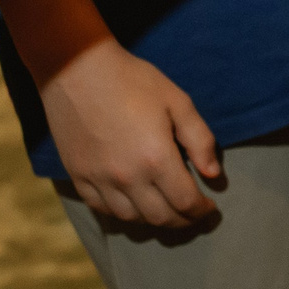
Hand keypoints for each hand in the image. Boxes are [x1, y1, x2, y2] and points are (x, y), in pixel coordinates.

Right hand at [39, 38, 221, 226]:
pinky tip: (134, 204)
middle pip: (160, 217)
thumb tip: (214, 175)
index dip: (202, 211)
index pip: (186, 202)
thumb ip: (200, 140)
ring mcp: (98, 178)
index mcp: (156, 159)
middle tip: (193, 214)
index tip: (210, 208)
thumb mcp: (178, 102)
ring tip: (166, 210)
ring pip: (131, 218)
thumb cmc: (133, 80)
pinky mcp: (77, 175)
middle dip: (183, 220)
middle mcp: (126, 177)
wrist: (75, 68)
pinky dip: (122, 213)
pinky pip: (101, 208)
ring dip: (153, 220)